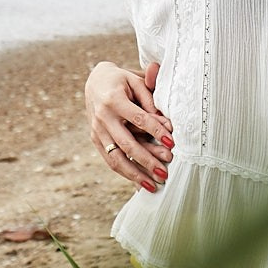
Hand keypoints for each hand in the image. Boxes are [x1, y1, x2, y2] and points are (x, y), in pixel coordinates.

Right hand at [84, 60, 172, 189]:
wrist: (94, 81)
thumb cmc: (122, 80)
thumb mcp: (136, 81)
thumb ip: (150, 99)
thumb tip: (166, 122)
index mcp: (114, 99)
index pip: (138, 118)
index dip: (156, 130)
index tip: (172, 143)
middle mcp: (102, 117)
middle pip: (126, 144)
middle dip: (146, 160)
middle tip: (165, 173)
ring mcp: (96, 130)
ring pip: (115, 158)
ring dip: (135, 174)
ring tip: (153, 186)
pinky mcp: (95, 139)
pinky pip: (109, 160)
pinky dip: (125, 173)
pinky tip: (139, 183)